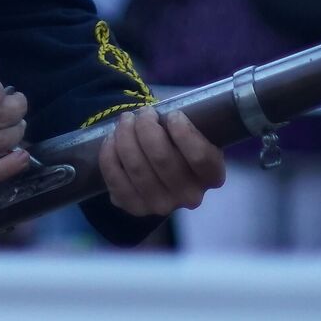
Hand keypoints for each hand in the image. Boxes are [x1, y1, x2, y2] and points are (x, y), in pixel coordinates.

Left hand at [97, 107, 226, 215]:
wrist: (161, 168)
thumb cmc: (179, 141)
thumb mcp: (193, 130)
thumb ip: (183, 123)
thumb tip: (156, 112)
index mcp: (212, 176)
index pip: (200, 157)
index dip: (184, 132)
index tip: (173, 114)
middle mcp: (190, 196)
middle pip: (162, 158)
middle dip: (146, 127)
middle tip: (143, 112)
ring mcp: (162, 206)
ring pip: (136, 167)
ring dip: (125, 136)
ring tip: (125, 121)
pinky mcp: (136, 208)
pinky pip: (115, 180)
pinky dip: (109, 155)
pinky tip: (111, 139)